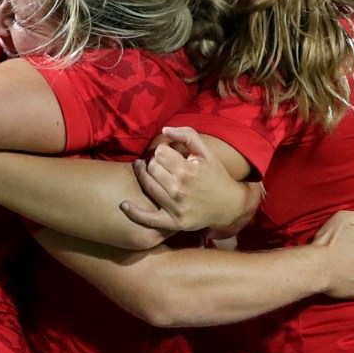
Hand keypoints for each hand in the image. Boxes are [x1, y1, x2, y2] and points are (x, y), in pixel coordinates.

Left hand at [121, 127, 246, 231]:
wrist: (229, 205)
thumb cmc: (216, 175)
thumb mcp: (206, 152)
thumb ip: (188, 135)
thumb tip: (164, 130)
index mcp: (188, 170)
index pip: (160, 153)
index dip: (162, 150)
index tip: (167, 153)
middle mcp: (180, 188)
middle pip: (152, 168)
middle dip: (153, 162)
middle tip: (157, 162)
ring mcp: (175, 207)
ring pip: (148, 186)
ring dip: (143, 176)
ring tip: (144, 170)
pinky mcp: (173, 222)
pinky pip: (148, 219)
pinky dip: (134, 213)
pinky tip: (124, 205)